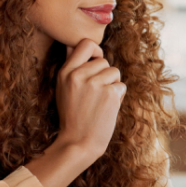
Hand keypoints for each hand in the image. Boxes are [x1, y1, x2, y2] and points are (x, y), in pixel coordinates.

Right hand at [56, 39, 125, 163]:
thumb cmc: (72, 116)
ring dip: (113, 85)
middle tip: (96, 93)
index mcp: (65, 72)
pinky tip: (107, 109)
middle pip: (104, 60)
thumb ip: (72, 67)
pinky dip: (118, 97)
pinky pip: (122, 86)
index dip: (95, 51)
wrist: (78, 142)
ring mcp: (94, 84)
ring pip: (114, 72)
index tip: (95, 63)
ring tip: (100, 101)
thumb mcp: (63, 89)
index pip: (86, 44)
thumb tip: (78, 45)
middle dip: (105, 74)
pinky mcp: (109, 94)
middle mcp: (78, 75)